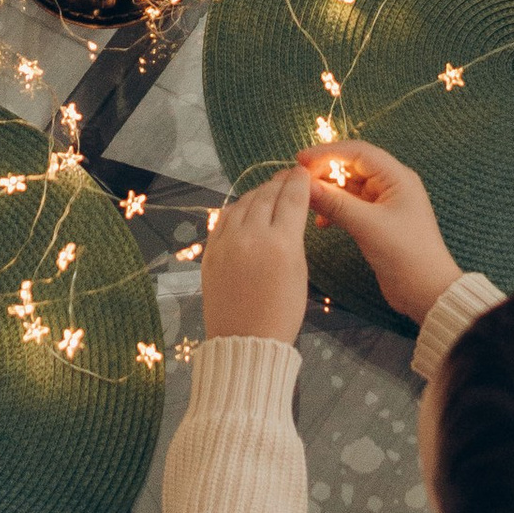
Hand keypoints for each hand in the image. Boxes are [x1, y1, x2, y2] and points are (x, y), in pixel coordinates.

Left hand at [200, 169, 315, 342]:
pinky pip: (225, 217)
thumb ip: (294, 236)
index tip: (302, 172)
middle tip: (288, 176)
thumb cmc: (282, 312)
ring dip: (258, 192)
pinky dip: (238, 208)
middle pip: (267, 195)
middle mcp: (251, 236)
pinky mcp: (210, 250)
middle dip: (279, 182)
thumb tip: (291, 210)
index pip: (292, 198)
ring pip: (244, 202)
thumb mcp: (299, 272)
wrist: (246, 340)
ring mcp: (226, 242)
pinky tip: (246, 207)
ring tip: (269, 190)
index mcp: (281, 243)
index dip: (299, 181)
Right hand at [297, 140, 459, 324]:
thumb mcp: (368, 227)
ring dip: (328, 192)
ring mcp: (385, 203)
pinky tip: (322, 223)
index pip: (358, 152)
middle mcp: (392, 184)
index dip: (327, 153)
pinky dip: (335, 209)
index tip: (300, 161)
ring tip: (307, 203)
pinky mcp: (378, 221)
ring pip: (349, 187)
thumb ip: (335, 203)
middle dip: (325, 172)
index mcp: (397, 177)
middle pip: (352, 167)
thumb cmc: (405, 255)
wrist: (427, 293)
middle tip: (299, 184)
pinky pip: (351, 205)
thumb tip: (304, 186)